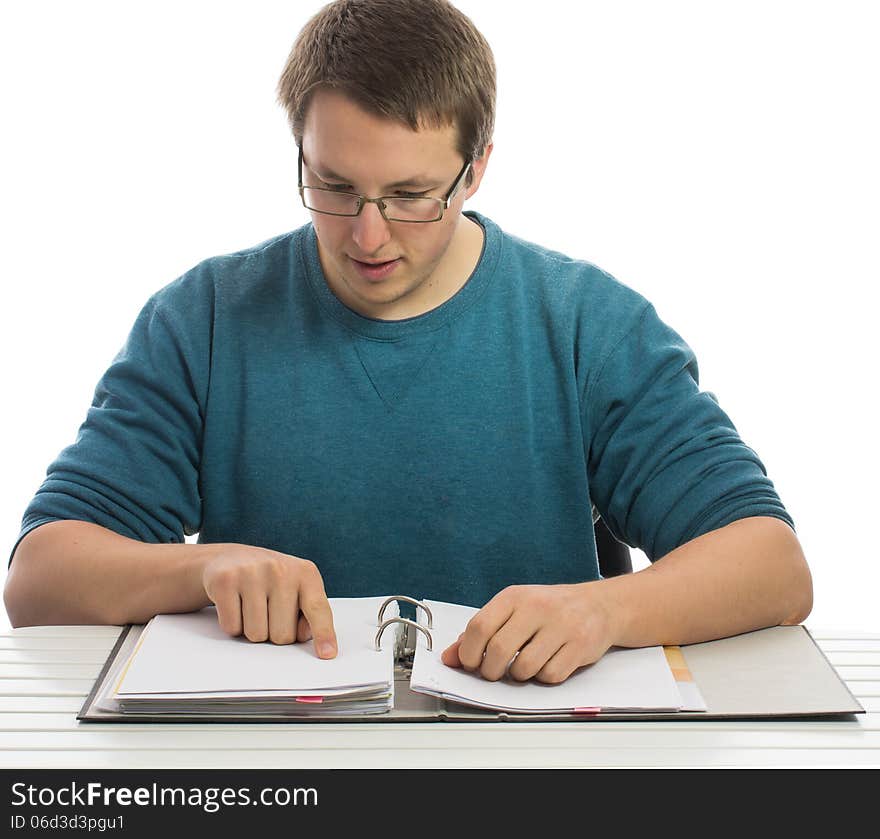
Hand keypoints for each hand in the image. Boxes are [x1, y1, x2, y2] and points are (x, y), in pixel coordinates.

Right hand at [201, 545, 336, 657]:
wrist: (230, 559)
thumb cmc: (270, 581)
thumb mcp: (296, 590)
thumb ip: (308, 614)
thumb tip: (305, 637)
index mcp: (305, 573)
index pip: (318, 609)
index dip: (323, 634)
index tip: (327, 654)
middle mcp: (281, 569)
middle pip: (283, 635)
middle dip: (274, 633)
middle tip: (268, 611)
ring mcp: (252, 573)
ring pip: (256, 635)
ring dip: (252, 630)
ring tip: (251, 607)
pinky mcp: (225, 581)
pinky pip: (232, 627)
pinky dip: (232, 624)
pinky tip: (235, 604)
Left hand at [440, 583, 615, 682]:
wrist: (598, 605)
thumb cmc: (549, 609)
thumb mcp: (513, 610)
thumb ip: (480, 632)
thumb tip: (450, 657)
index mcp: (514, 597)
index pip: (479, 626)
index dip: (469, 653)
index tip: (470, 663)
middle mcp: (536, 607)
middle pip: (499, 651)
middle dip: (491, 671)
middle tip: (494, 672)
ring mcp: (560, 626)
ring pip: (524, 668)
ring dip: (519, 675)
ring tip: (524, 665)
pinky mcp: (579, 645)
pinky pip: (550, 675)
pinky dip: (544, 677)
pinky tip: (546, 664)